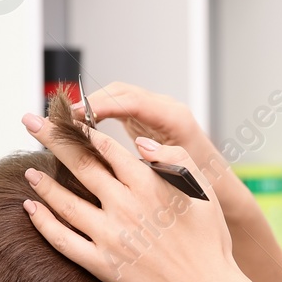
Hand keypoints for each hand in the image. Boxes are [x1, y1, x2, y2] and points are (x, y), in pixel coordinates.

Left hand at [20, 112, 244, 281]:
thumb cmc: (209, 239)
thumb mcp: (203, 190)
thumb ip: (175, 157)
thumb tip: (141, 142)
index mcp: (148, 183)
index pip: (105, 146)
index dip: (82, 129)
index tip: (65, 117)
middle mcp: (124, 205)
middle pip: (80, 165)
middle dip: (52, 140)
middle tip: (31, 123)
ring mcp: (110, 236)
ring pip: (65, 202)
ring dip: (43, 183)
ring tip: (29, 170)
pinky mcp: (102, 264)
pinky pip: (63, 240)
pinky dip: (43, 223)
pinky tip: (30, 209)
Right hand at [68, 82, 248, 217]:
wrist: (219, 189)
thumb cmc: (205, 187)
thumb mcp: (185, 175)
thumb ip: (164, 159)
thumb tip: (135, 146)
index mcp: (175, 118)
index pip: (131, 101)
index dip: (100, 105)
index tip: (75, 115)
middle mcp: (165, 109)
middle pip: (120, 92)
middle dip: (90, 100)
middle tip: (61, 116)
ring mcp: (156, 112)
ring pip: (117, 97)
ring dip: (91, 105)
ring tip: (65, 120)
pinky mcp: (148, 120)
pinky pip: (120, 108)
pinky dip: (99, 113)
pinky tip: (81, 127)